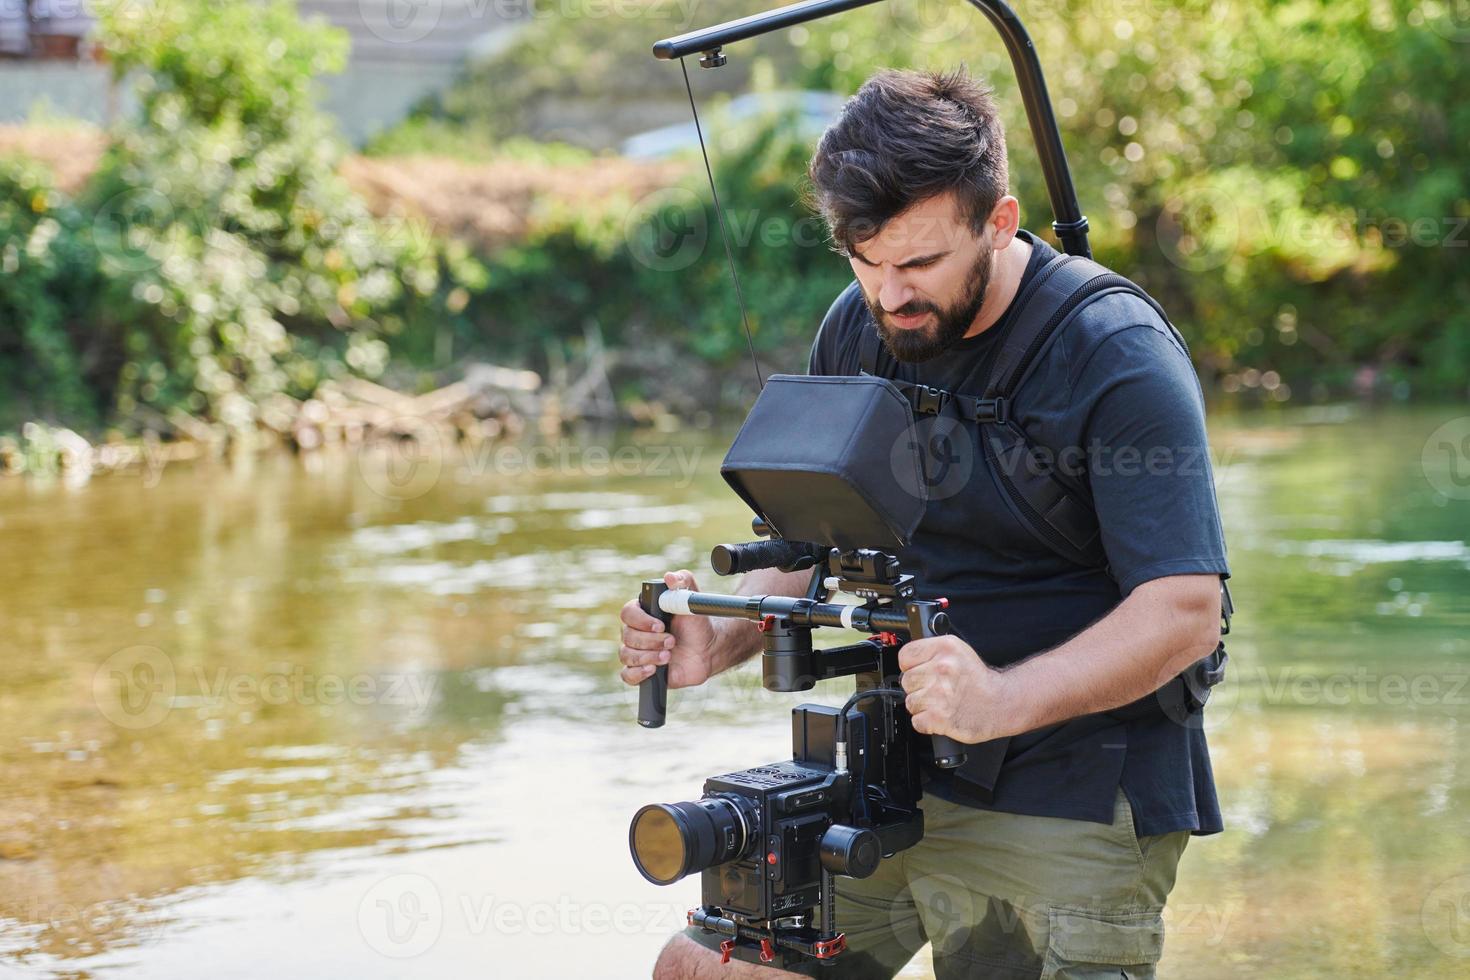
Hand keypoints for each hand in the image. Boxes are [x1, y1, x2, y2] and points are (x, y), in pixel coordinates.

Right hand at [618, 570, 718, 689]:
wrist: (708, 649)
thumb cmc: (696, 622)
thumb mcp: (692, 598)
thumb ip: (682, 581)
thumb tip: (669, 577)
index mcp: (642, 613)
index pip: (628, 613)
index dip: (642, 621)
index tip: (661, 625)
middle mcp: (636, 632)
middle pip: (627, 636)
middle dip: (651, 641)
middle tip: (672, 641)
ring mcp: (637, 652)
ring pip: (626, 655)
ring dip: (648, 656)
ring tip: (669, 656)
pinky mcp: (642, 671)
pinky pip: (627, 675)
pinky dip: (637, 673)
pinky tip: (653, 670)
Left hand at [898, 635, 1016, 743]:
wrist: (1002, 703)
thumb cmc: (979, 680)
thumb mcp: (958, 651)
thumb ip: (932, 653)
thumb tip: (907, 662)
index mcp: (945, 648)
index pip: (905, 656)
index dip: (911, 666)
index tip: (920, 671)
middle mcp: (941, 669)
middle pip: (906, 680)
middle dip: (918, 687)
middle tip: (936, 689)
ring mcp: (939, 694)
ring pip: (910, 702)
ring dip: (923, 706)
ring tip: (941, 703)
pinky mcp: (939, 717)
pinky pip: (917, 721)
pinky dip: (926, 722)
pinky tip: (940, 715)